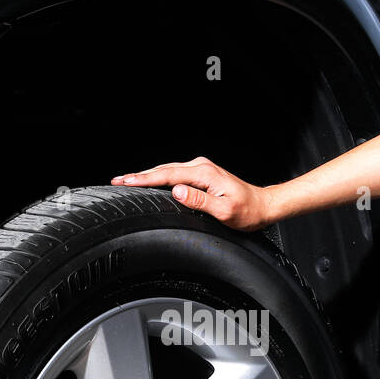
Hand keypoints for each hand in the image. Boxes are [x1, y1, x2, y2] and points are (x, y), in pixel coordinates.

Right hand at [111, 157, 271, 230]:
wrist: (263, 206)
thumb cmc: (247, 212)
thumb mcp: (224, 211)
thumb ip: (199, 200)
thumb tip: (177, 191)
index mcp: (204, 174)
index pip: (167, 175)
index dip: (144, 179)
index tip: (125, 182)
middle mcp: (201, 166)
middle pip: (162, 169)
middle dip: (138, 175)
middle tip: (116, 181)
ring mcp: (201, 169)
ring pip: (167, 170)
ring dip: (146, 175)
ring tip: (126, 180)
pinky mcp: (201, 174)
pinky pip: (174, 173)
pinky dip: (158, 176)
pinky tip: (149, 180)